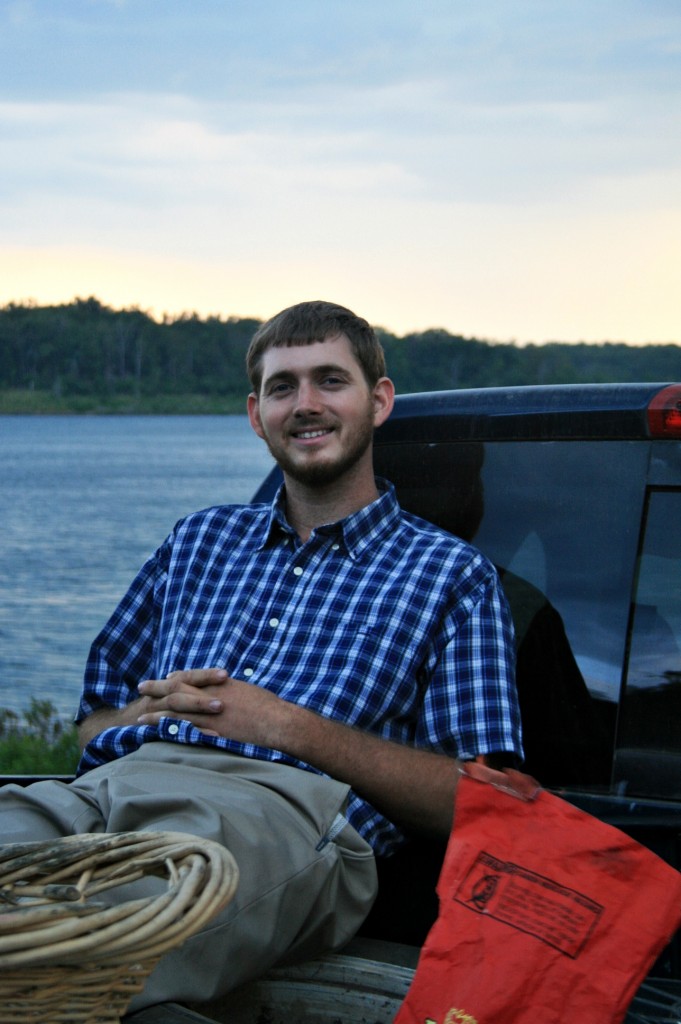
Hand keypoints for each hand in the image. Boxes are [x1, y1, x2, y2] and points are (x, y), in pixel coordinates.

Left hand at [136, 668, 286, 745]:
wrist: (277, 721)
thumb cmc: (270, 707)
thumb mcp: (249, 692)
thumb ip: (234, 691)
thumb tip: (228, 692)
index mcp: (220, 685)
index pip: (192, 677)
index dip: (176, 678)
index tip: (166, 678)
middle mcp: (210, 696)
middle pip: (177, 689)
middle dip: (157, 689)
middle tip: (141, 688)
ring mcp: (209, 715)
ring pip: (175, 712)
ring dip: (156, 713)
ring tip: (140, 716)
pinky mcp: (211, 732)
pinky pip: (183, 732)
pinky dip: (168, 732)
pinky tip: (156, 736)